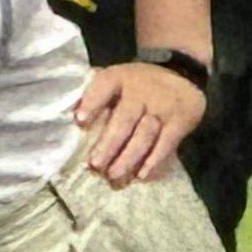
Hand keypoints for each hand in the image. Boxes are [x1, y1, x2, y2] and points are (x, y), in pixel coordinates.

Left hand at [72, 61, 204, 183]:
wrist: (183, 76)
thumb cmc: (138, 85)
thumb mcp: (118, 80)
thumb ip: (96, 94)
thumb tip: (68, 113)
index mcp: (121, 77)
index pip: (105, 85)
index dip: (92, 102)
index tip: (79, 121)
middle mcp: (142, 90)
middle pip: (124, 119)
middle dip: (108, 144)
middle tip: (95, 165)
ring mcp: (163, 105)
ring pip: (144, 134)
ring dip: (128, 157)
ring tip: (113, 175)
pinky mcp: (180, 120)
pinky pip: (166, 142)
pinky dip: (154, 159)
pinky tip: (141, 175)